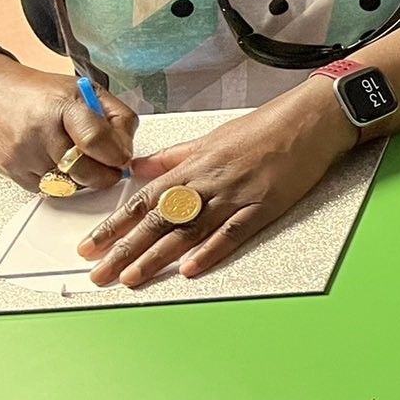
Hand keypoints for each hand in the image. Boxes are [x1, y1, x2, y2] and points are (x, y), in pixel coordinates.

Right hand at [0, 56, 136, 191]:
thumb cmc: (41, 92)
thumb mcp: (87, 91)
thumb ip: (117, 117)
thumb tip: (128, 150)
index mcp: (63, 106)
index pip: (97, 140)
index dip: (117, 154)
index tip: (123, 157)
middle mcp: (39, 132)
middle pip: (86, 172)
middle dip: (106, 173)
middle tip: (109, 165)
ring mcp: (23, 154)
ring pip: (70, 186)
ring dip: (83, 178)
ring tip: (79, 157)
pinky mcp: (12, 171)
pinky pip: (49, 190)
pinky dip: (61, 181)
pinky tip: (56, 161)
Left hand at [77, 86, 353, 286]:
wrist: (309, 121)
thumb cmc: (265, 126)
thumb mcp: (212, 137)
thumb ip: (174, 157)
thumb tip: (139, 168)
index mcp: (194, 166)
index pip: (144, 200)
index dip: (115, 225)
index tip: (90, 245)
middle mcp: (208, 183)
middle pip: (158, 220)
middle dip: (125, 249)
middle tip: (99, 273)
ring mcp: (235, 196)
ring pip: (188, 230)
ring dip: (157, 256)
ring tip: (132, 278)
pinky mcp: (264, 206)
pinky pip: (233, 232)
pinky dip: (212, 251)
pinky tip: (191, 268)